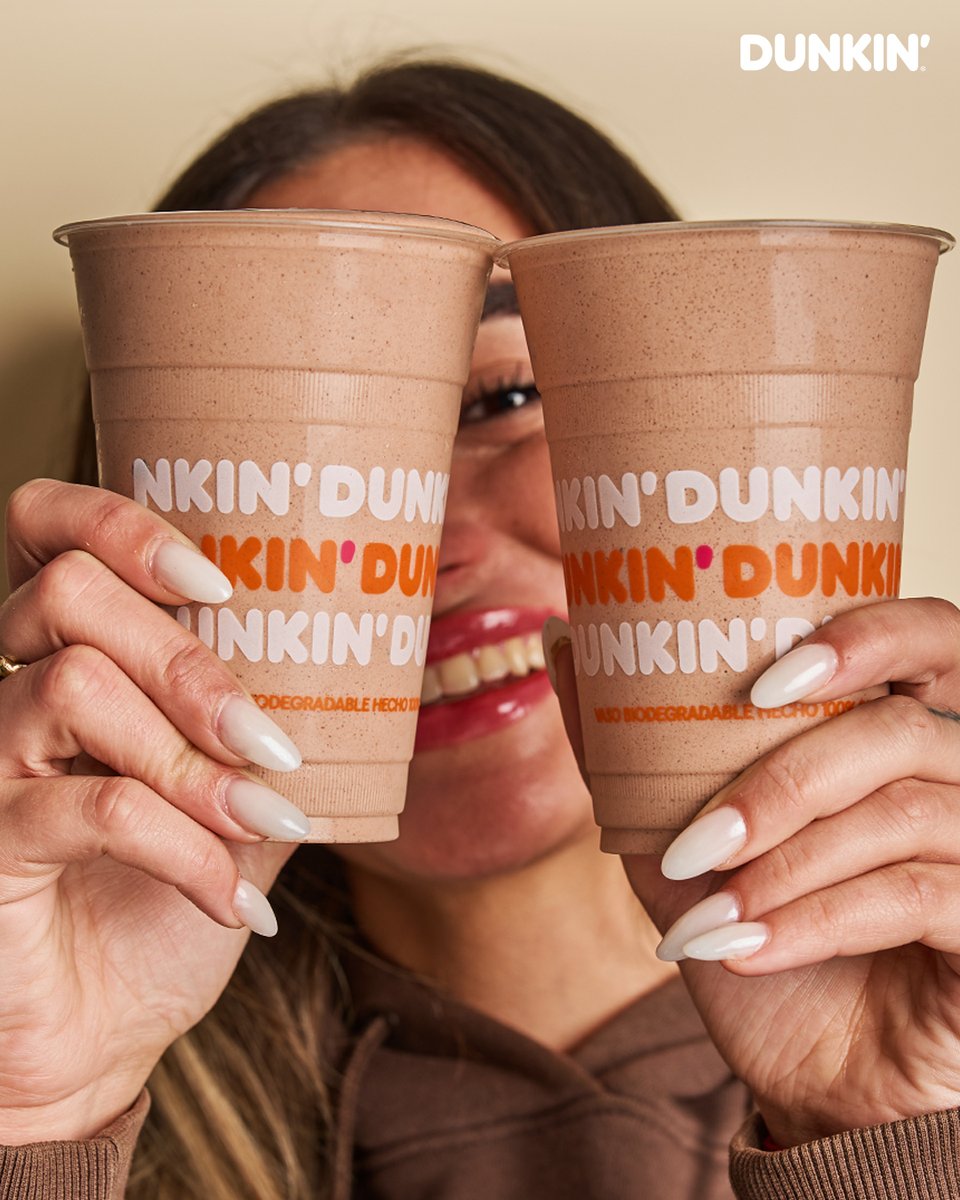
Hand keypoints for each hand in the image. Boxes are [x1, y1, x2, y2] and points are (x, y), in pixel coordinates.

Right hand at [0, 480, 308, 1142]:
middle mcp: (7, 693)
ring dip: (194, 759)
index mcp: (66, 659)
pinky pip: (91, 804)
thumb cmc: (158, 909)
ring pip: (74, 686)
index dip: (121, 525)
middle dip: (188, 662)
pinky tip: (228, 901)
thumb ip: (263, 735)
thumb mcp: (233, 807)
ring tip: (261, 820)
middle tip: (267, 741)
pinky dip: (184, 848)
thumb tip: (352, 679)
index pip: (46, 530)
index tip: (220, 584)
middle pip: (67, 594)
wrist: (97, 1037)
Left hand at [551, 598, 959, 1144]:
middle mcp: (957, 778)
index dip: (865, 636)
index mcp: (894, 732)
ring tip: (712, 907)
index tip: (762, 683)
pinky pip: (917, 895)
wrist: (811, 1076)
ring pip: (902, 813)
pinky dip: (815, 920)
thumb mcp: (676, 839)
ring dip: (785, 862)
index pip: (926, 635)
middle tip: (703, 836)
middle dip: (790, 777)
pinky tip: (746, 949)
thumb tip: (563, 641)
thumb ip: (625, 747)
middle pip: (905, 727)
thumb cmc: (755, 936)